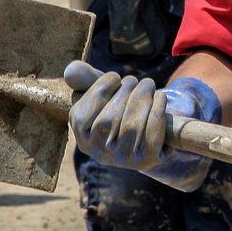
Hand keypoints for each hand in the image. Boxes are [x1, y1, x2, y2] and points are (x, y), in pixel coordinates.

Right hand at [65, 61, 222, 190]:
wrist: (155, 131)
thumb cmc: (124, 107)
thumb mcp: (104, 93)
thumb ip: (85, 79)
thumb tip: (71, 70)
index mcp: (82, 139)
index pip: (81, 118)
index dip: (98, 92)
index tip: (115, 76)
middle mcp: (99, 155)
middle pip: (107, 121)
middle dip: (122, 94)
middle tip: (134, 79)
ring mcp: (123, 160)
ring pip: (131, 127)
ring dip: (141, 99)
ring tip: (147, 84)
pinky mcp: (147, 160)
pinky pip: (152, 134)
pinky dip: (157, 111)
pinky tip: (160, 97)